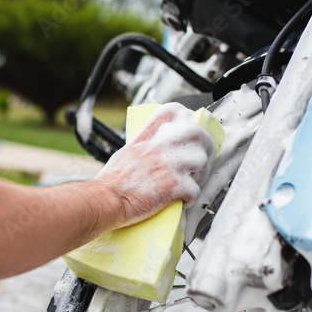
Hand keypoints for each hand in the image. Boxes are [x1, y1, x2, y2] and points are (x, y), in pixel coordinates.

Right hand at [95, 103, 214, 221]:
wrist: (106, 199)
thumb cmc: (113, 181)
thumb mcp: (128, 151)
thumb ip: (146, 144)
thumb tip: (158, 147)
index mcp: (148, 136)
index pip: (174, 111)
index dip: (188, 119)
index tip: (190, 132)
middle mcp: (160, 145)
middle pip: (196, 132)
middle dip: (205, 147)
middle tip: (200, 162)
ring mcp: (168, 164)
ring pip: (201, 160)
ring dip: (201, 174)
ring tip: (192, 183)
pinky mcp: (173, 184)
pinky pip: (195, 189)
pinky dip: (191, 198)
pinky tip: (182, 200)